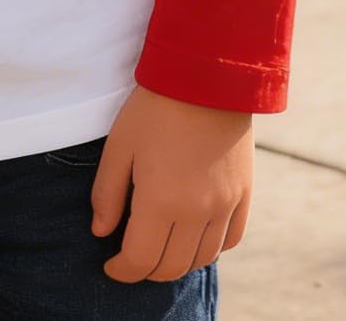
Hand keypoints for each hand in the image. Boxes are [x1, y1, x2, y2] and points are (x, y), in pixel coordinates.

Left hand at [91, 89, 252, 282]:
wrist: (206, 73)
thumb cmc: (155, 106)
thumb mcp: (119, 145)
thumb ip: (107, 193)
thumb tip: (101, 233)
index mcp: (161, 201)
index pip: (139, 260)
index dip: (121, 271)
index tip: (110, 265)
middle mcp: (197, 212)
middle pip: (172, 267)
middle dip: (147, 269)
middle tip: (133, 257)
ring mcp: (225, 205)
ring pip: (202, 258)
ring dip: (179, 261)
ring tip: (162, 246)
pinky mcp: (244, 193)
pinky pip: (231, 240)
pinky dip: (211, 247)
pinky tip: (195, 234)